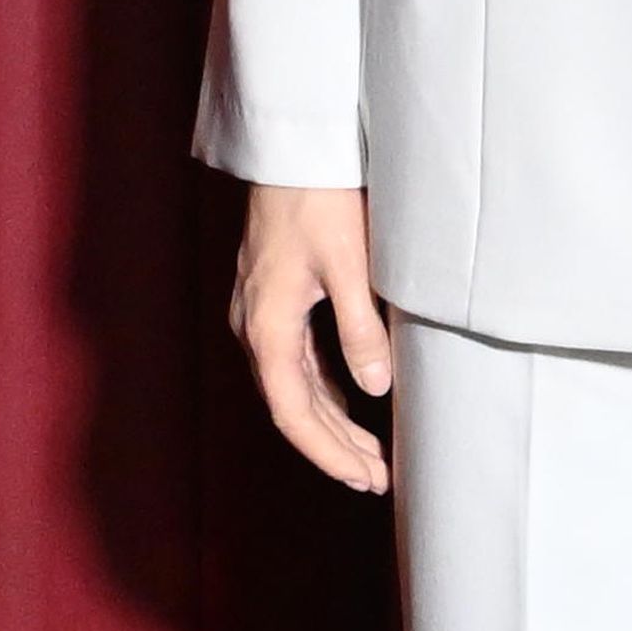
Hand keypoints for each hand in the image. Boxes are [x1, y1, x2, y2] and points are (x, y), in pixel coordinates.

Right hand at [234, 181, 393, 494]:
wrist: (293, 150)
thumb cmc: (321, 199)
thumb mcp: (351, 264)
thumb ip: (361, 329)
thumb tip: (373, 389)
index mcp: (268, 327)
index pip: (294, 413)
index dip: (328, 453)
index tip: (364, 479)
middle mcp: (255, 327)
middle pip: (293, 407)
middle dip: (335, 448)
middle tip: (377, 480)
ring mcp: (260, 314)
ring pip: (294, 387)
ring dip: (331, 423)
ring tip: (369, 456)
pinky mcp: (274, 299)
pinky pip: (296, 362)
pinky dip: (323, 391)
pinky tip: (351, 405)